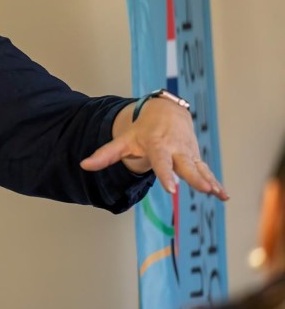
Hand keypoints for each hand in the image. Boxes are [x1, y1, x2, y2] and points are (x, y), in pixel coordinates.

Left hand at [80, 99, 228, 199]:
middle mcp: (175, 149)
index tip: (171, 188)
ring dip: (208, 180)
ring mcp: (187, 153)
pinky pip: (206, 170)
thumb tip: (83, 165)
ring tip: (217, 193)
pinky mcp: (195, 157)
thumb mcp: (124, 140)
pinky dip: (216, 182)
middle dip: (194, 177)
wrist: (166, 111)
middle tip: (203, 189)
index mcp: (157, 145)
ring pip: (199, 168)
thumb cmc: (142, 130)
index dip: (166, 174)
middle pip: (185, 164)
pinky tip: (224, 196)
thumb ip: (105, 154)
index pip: (161, 161)